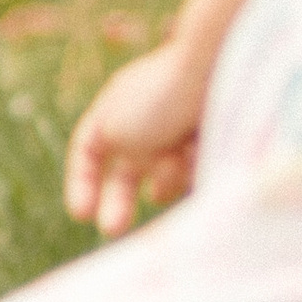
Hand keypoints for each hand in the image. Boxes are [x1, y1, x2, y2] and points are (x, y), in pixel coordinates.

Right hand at [65, 39, 210, 236]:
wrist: (219, 72)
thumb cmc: (160, 97)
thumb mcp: (113, 125)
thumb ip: (103, 156)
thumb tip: (117, 176)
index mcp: (118, 108)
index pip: (89, 151)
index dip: (82, 183)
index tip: (82, 214)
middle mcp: (147, 122)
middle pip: (126, 174)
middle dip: (119, 203)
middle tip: (114, 229)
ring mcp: (181, 133)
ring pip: (164, 180)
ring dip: (165, 178)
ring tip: (176, 160)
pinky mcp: (212, 144)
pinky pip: (195, 176)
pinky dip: (193, 172)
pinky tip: (199, 154)